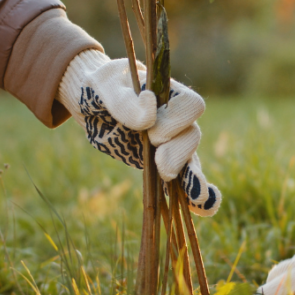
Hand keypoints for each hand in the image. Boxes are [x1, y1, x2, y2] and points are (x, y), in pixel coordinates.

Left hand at [57, 50, 220, 215]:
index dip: (176, 121)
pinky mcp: (163, 162)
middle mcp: (176, 118)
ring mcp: (172, 141)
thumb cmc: (101, 88)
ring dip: (189, 177)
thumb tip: (149, 114)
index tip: (151, 131)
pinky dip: (196, 194)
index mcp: (169, 94)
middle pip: (193, 136)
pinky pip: (186, 177)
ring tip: (185, 190)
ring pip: (191, 159)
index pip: (191, 106)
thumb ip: (124, 101)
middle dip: (178, 153)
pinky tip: (204, 207)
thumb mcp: (105, 87)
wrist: (91, 103)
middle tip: (160, 163)